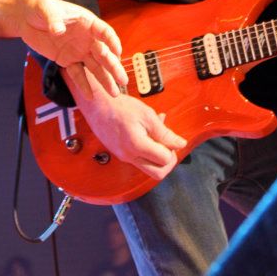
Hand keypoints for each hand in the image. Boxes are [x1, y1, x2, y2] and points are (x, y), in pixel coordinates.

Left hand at [18, 0, 127, 99]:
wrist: (26, 17)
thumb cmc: (40, 7)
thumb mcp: (46, 8)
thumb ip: (53, 19)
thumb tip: (58, 31)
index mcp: (86, 22)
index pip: (104, 31)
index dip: (112, 41)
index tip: (118, 52)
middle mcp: (86, 38)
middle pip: (103, 53)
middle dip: (113, 67)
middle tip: (122, 80)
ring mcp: (77, 50)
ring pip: (94, 66)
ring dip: (104, 79)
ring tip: (115, 93)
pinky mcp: (66, 60)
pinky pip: (77, 74)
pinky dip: (83, 85)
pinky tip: (90, 96)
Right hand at [66, 72, 186, 180]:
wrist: (96, 104)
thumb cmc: (120, 106)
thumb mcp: (147, 115)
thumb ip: (164, 132)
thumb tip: (180, 144)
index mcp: (137, 146)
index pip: (164, 160)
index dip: (172, 150)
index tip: (171, 138)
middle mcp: (129, 157)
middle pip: (158, 174)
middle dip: (168, 161)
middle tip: (168, 144)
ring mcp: (123, 157)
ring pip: (148, 168)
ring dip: (157, 157)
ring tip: (156, 136)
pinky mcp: (119, 154)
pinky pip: (138, 160)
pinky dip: (146, 152)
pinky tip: (146, 134)